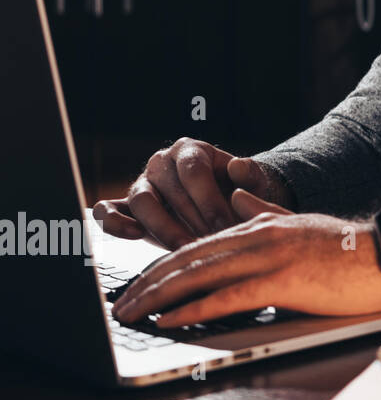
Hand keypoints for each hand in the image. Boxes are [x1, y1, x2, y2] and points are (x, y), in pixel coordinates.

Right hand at [94, 137, 293, 249]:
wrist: (226, 206)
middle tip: (209, 244)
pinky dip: (114, 222)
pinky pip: (108, 211)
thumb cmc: (239, 193)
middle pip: (169, 189)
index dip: (209, 199)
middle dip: (191, 220)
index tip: (225, 226)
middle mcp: (162, 163)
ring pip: (140, 201)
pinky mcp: (126, 207)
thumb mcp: (253, 183)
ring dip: (162, 228)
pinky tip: (134, 236)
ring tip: (184, 249)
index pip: (194, 171)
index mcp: (190, 150)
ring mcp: (143, 184)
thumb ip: (250, 174)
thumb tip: (238, 165)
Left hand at [110, 191, 380, 326]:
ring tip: (134, 311)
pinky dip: (196, 308)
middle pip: (191, 258)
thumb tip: (238, 192)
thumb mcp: (302, 222)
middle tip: (122, 303)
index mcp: (262, 224)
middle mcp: (260, 235)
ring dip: (161, 296)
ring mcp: (271, 256)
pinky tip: (173, 317)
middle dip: (150, 282)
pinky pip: (230, 295)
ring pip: (202, 274)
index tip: (140, 284)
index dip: (164, 265)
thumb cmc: (351, 248)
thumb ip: (267, 209)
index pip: (199, 245)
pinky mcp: (285, 280)